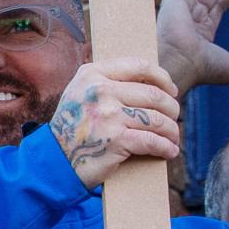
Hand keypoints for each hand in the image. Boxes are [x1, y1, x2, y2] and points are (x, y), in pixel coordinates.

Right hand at [47, 60, 182, 188]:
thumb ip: (106, 81)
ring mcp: (108, 115)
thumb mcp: (81, 93)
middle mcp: (100, 91)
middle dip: (171, 109)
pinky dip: (166, 147)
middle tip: (173, 119)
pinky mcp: (116, 140)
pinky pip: (153, 141)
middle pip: (154, 94)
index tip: (170, 91)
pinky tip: (169, 151)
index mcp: (92, 75)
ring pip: (157, 119)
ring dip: (171, 130)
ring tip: (173, 138)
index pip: (139, 67)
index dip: (162, 78)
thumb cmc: (74, 127)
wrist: (55, 161)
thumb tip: (151, 79)